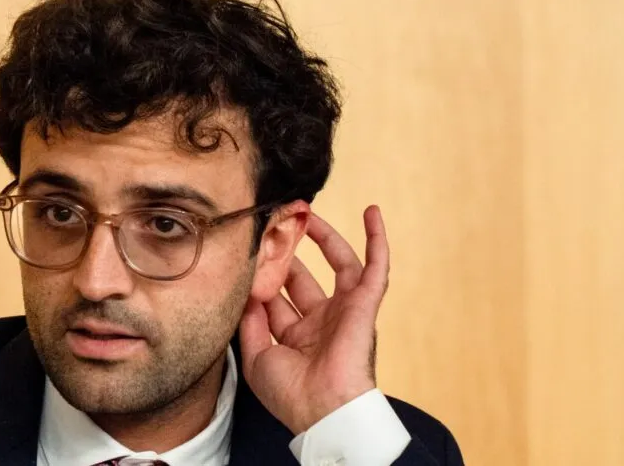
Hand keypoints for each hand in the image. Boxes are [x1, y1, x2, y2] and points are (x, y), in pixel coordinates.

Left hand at [239, 205, 389, 434]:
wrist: (322, 410)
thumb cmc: (291, 393)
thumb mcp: (257, 357)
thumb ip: (250, 322)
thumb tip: (245, 292)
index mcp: (298, 337)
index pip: (278, 298)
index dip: (264, 275)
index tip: (249, 251)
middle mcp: (322, 321)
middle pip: (303, 278)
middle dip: (289, 253)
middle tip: (275, 226)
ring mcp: (345, 311)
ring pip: (338, 265)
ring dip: (326, 238)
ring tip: (309, 213)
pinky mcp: (365, 304)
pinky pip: (377, 267)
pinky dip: (377, 240)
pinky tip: (371, 213)